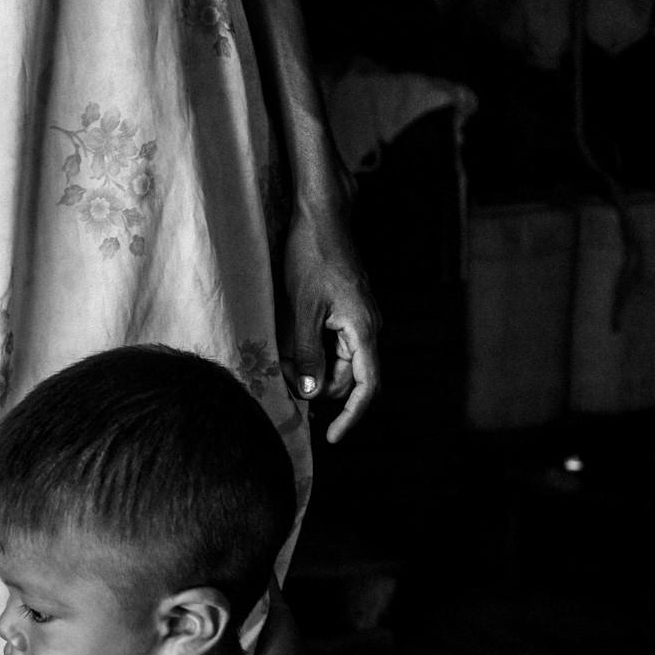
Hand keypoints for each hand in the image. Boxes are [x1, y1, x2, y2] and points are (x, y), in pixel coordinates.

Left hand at [279, 202, 381, 442]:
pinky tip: (292, 355)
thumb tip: (311, 393)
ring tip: (285, 377)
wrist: (321, 217)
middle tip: (290, 401)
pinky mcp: (348, 309)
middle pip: (351, 377)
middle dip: (324, 394)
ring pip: (341, 361)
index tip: (332, 437)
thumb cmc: (311, 256)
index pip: (367, 386)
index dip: (352, 416)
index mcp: (364, 329)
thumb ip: (306, 352)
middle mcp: (369, 326)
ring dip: (317, 373)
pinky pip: (335, 343)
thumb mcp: (301, 308)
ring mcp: (360, 318)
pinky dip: (316, 354)